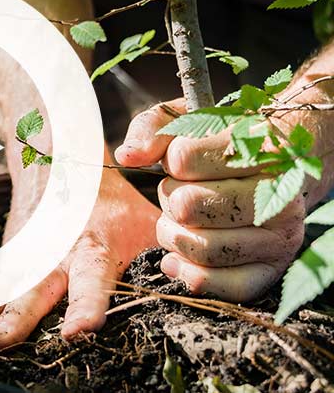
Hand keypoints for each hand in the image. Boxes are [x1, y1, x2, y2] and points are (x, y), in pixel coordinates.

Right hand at [0, 165, 158, 351]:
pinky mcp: (11, 257)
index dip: (86, 307)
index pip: (91, 283)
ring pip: (4, 290)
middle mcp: (54, 255)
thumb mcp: (143, 221)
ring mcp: (27, 256)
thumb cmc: (110, 198)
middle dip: (16, 321)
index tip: (79, 331)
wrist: (61, 157)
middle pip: (34, 292)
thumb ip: (162, 257)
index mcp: (93, 247)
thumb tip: (193, 292)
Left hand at [115, 99, 305, 301]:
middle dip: (169, 199)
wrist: (279, 167)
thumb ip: (153, 130)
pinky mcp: (273, 268)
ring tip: (179, 221)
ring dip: (173, 236)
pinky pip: (228, 287)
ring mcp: (280, 234)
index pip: (184, 158)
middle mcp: (279, 193)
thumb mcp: (189, 120)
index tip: (182, 159)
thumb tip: (127, 155)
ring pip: (202, 248)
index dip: (172, 160)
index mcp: (260, 147)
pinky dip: (191, 276)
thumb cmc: (222, 142)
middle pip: (187, 207)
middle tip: (179, 193)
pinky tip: (176, 259)